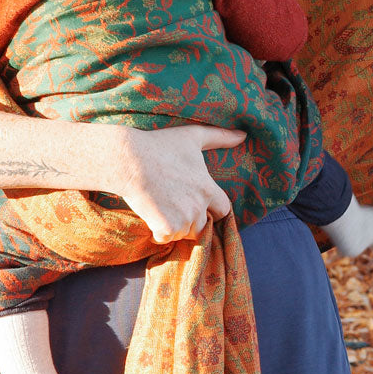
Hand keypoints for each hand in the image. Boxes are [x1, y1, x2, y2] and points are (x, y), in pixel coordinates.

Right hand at [116, 124, 244, 242]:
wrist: (128, 160)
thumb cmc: (160, 145)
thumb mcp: (193, 136)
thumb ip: (220, 137)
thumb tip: (243, 136)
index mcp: (208, 189)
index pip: (223, 210)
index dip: (212, 208)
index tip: (197, 202)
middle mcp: (199, 207)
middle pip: (203, 225)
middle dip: (193, 220)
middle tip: (174, 204)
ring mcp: (183, 219)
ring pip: (185, 233)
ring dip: (176, 226)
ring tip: (162, 206)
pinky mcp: (165, 228)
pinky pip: (166, 237)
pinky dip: (159, 231)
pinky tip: (151, 214)